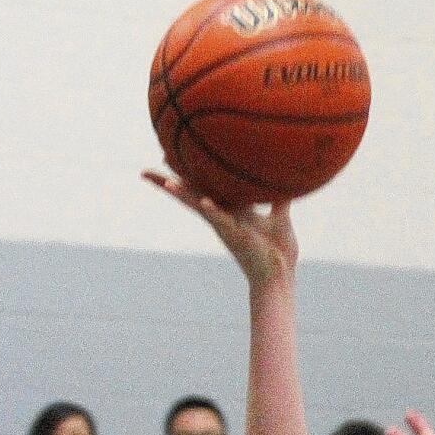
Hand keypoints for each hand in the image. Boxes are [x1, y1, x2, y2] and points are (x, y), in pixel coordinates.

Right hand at [142, 170, 296, 286]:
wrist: (281, 275)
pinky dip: (214, 211)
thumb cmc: (278, 251)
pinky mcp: (236, 237)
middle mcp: (224, 216)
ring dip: (182, 195)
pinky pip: (222, 221)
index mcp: (232, 210)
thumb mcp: (280, 217)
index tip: (168, 158)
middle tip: (145, 172)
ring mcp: (227, 226)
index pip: (207, 186)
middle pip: (192, 195)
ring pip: (199, 206)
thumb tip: (288, 180)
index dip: (189, 172)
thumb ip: (280, 199)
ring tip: (164, 182)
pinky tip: (204, 202)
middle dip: (169, 184)